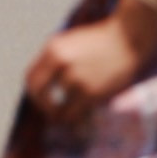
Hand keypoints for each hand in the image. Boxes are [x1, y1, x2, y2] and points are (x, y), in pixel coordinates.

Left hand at [25, 16, 143, 127]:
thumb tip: (40, 86)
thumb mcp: (69, 42)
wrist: (126, 38)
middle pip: (38, 95)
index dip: (33, 92)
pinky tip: (80, 114)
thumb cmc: (98, 41)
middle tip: (51, 110)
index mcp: (53, 48)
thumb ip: (53, 60)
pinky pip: (74, 115)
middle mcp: (61, 63)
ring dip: (62, 114)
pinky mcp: (91, 93)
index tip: (41, 98)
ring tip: (69, 113)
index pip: (30, 78)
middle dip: (43, 106)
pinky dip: (75, 118)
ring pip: (57, 110)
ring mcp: (75, 79)